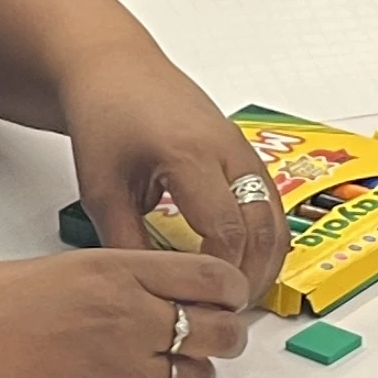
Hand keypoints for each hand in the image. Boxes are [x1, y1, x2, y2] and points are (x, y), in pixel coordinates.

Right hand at [0, 249, 257, 377]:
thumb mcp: (61, 266)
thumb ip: (117, 277)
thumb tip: (157, 292)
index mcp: (116, 270)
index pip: (211, 277)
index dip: (232, 290)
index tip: (232, 295)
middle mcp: (127, 318)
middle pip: (218, 331)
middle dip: (228, 334)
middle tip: (221, 334)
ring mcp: (117, 369)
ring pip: (194, 377)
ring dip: (196, 372)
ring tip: (181, 366)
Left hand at [61, 50, 289, 289]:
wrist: (114, 69)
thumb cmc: (105, 117)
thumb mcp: (102, 190)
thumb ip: (125, 243)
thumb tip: (148, 294)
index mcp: (188, 155)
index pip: (225, 230)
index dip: (222, 275)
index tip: (207, 302)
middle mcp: (226, 148)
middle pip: (263, 227)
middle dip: (252, 275)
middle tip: (229, 309)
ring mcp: (241, 147)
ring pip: (276, 215)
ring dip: (266, 258)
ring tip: (237, 292)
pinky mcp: (244, 150)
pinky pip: (269, 200)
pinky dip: (264, 235)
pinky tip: (241, 260)